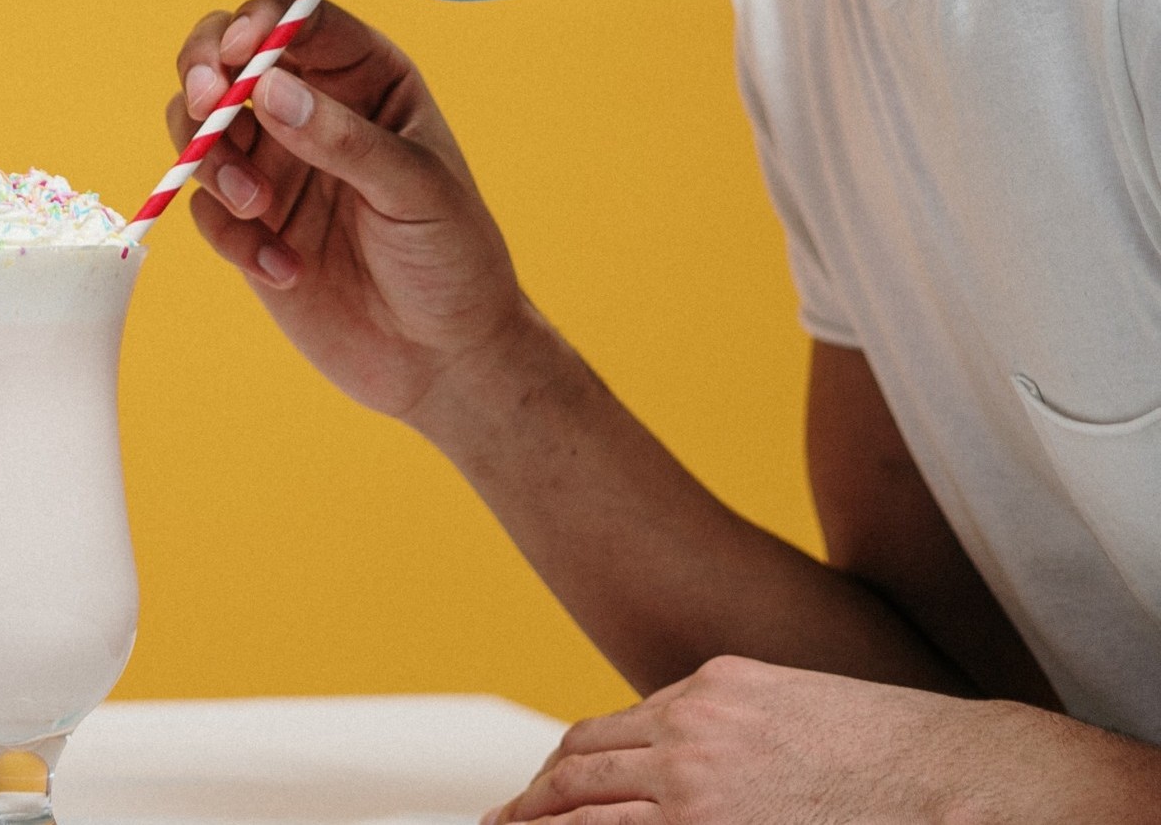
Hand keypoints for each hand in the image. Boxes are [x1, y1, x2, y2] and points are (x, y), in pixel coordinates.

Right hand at [170, 0, 530, 425]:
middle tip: (207, 107)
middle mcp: (311, 110)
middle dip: (203, 73)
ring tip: (258, 210)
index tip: (241, 54)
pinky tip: (285, 270)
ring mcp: (274, 165)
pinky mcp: (249, 224)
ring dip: (210, 160)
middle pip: (226, 56)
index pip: (298, 19)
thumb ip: (342, 138)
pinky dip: (230, 235)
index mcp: (366, 79)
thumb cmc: (453, 259)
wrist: (442, 360)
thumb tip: (268, 88)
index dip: (260, 22)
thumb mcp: (414, 190)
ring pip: (199, 126)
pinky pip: (204, 208)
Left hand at [487, 656, 1153, 824]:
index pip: (607, 733)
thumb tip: (694, 762)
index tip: (537, 795)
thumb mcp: (797, 710)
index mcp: (710, 690)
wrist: (970, 778)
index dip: (562, 771)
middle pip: (578, 770)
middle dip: (533, 805)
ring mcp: (699, 784)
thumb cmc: (899, 754)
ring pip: (587, 812)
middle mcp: (691, 730)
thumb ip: (731, 727)